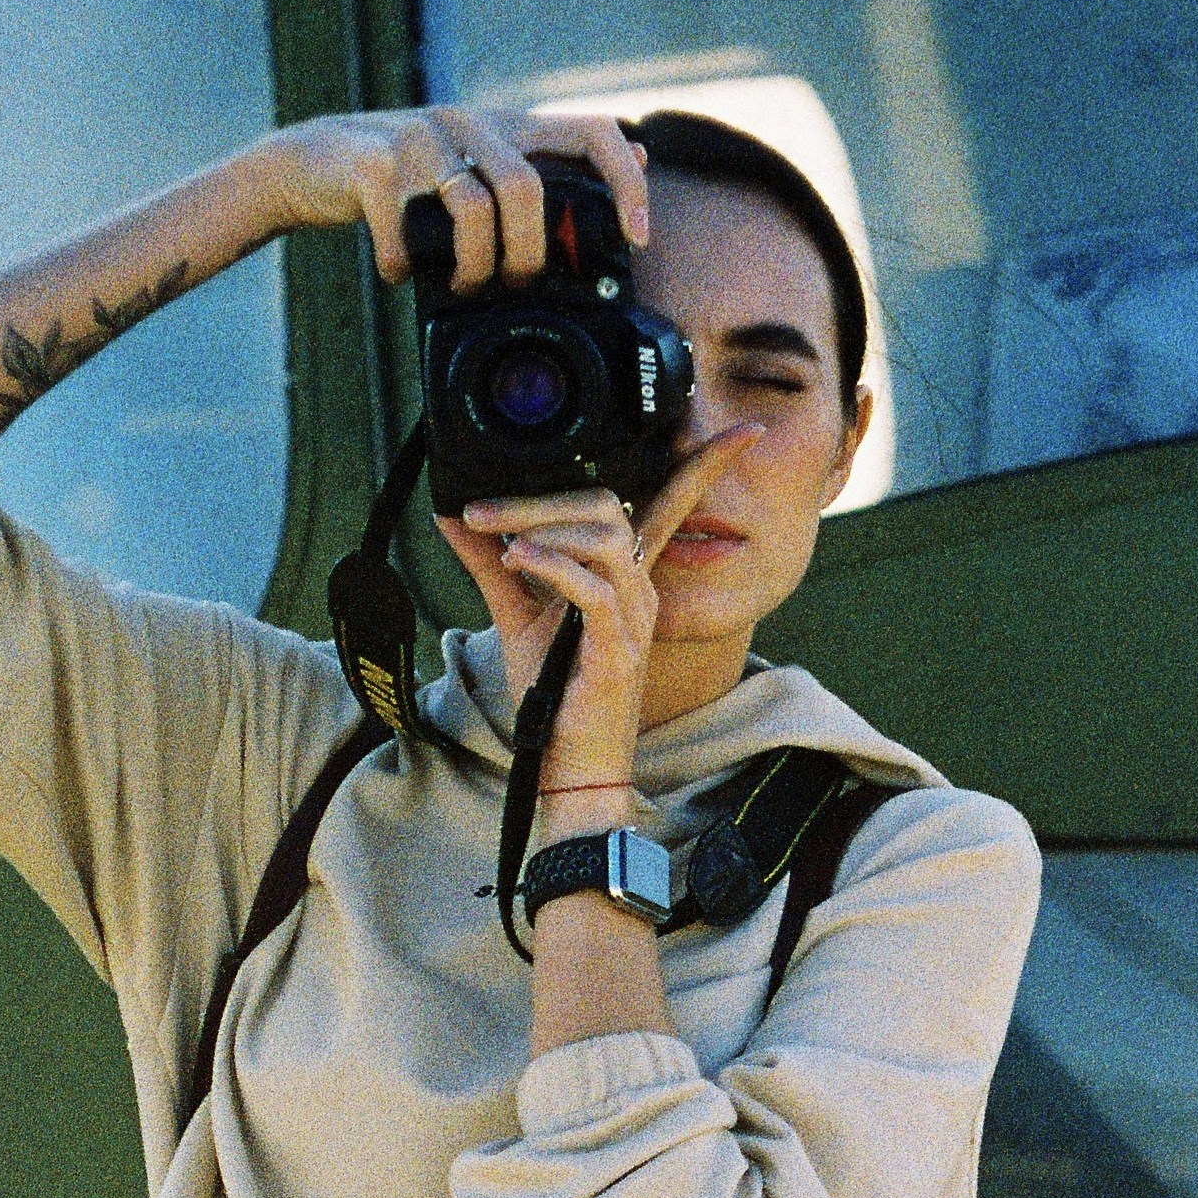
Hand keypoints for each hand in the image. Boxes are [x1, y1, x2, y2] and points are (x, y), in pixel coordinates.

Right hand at [239, 105, 645, 288]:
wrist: (309, 162)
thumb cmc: (409, 176)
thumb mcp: (483, 159)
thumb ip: (550, 159)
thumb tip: (637, 150)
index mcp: (507, 126)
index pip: (593, 133)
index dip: (626, 183)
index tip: (637, 237)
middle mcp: (471, 123)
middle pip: (528, 189)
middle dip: (529, 255)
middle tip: (517, 285)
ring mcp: (421, 138)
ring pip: (474, 210)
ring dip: (474, 267)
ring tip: (463, 287)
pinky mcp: (375, 164)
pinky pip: (406, 230)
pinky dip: (404, 265)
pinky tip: (400, 272)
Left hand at [439, 423, 759, 778]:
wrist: (571, 767)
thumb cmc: (557, 698)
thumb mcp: (518, 616)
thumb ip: (491, 565)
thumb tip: (452, 518)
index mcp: (629, 577)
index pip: (673, 504)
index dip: (706, 464)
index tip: (745, 429)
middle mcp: (642, 589)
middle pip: (611, 506)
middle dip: (542, 496)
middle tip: (482, 510)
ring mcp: (636, 616)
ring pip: (608, 536)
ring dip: (543, 525)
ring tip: (495, 537)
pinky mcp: (619, 646)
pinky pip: (595, 589)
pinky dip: (553, 565)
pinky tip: (517, 559)